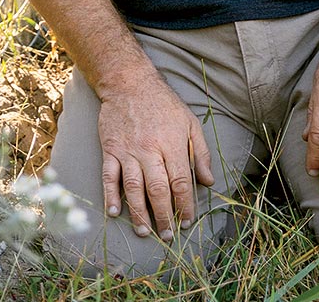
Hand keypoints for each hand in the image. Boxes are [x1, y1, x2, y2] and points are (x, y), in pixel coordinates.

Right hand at [98, 74, 214, 240]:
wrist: (129, 83)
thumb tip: (208, 181)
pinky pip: (110, 176)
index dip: (184, 205)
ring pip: (134, 187)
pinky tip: (115, 212)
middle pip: (157, 190)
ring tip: (144, 232)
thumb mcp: (190, 123)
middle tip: (167, 235)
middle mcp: (150, 150)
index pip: (180, 182)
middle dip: (164, 216)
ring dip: (139, 213)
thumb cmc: (163, 104)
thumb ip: (201, 153)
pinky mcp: (110, 149)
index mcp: (172, 145)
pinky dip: (111, 195)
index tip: (187, 221)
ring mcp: (128, 150)